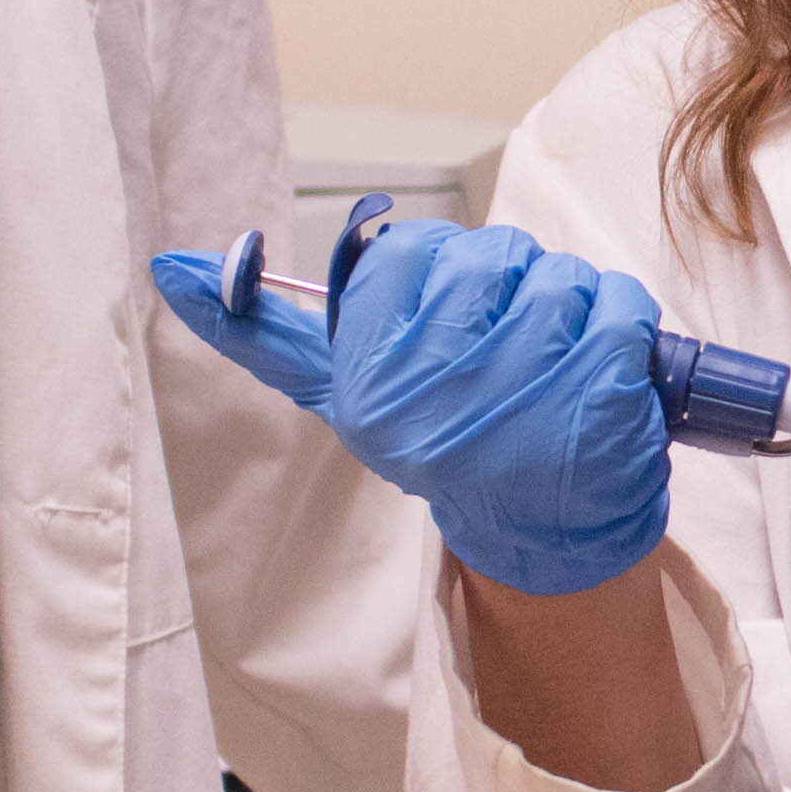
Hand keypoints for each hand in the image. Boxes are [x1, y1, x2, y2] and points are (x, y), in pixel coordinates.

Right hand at [151, 217, 669, 596]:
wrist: (540, 537)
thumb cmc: (443, 449)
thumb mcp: (345, 398)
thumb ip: (264, 335)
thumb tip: (173, 271)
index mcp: (372, 380)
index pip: (407, 254)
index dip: (441, 276)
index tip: (450, 322)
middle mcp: (438, 382)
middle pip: (487, 255)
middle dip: (508, 289)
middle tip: (509, 349)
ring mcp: (524, 382)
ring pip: (555, 273)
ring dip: (566, 309)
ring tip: (553, 367)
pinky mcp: (601, 382)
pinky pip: (615, 297)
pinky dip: (618, 322)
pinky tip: (599, 370)